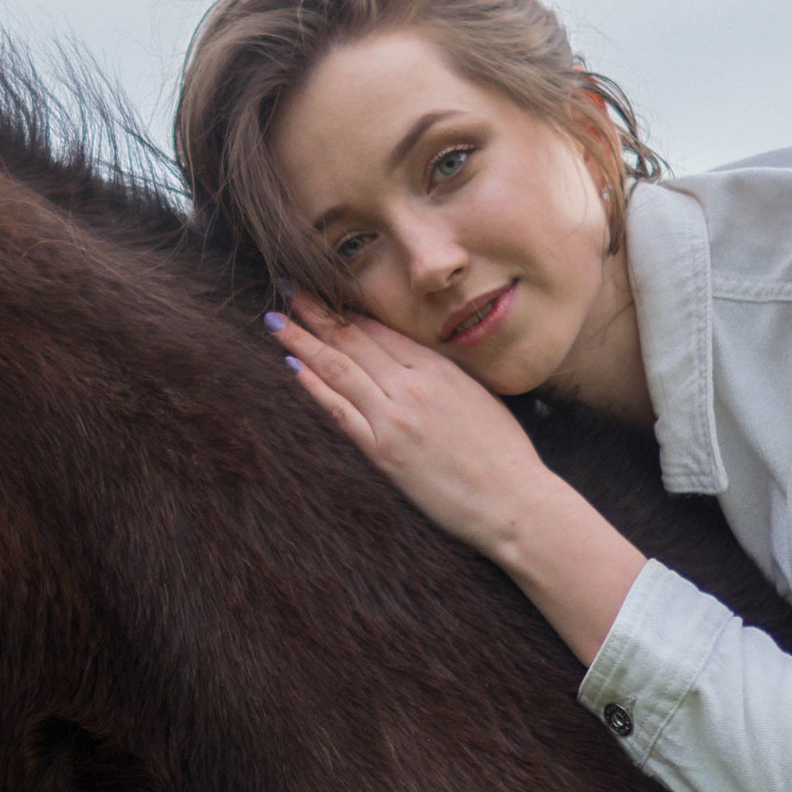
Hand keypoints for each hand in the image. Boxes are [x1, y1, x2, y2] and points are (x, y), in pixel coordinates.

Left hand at [265, 302, 550, 559]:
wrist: (515, 503)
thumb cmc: (504, 456)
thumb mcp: (478, 398)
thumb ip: (442, 377)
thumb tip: (414, 364)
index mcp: (439, 369)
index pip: (380, 329)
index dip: (348, 308)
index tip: (324, 291)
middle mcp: (413, 386)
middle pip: (354, 339)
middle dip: (318, 312)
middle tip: (288, 288)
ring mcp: (396, 417)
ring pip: (339, 368)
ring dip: (303, 341)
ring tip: (276, 321)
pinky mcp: (384, 452)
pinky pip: (340, 411)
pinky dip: (315, 387)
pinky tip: (292, 366)